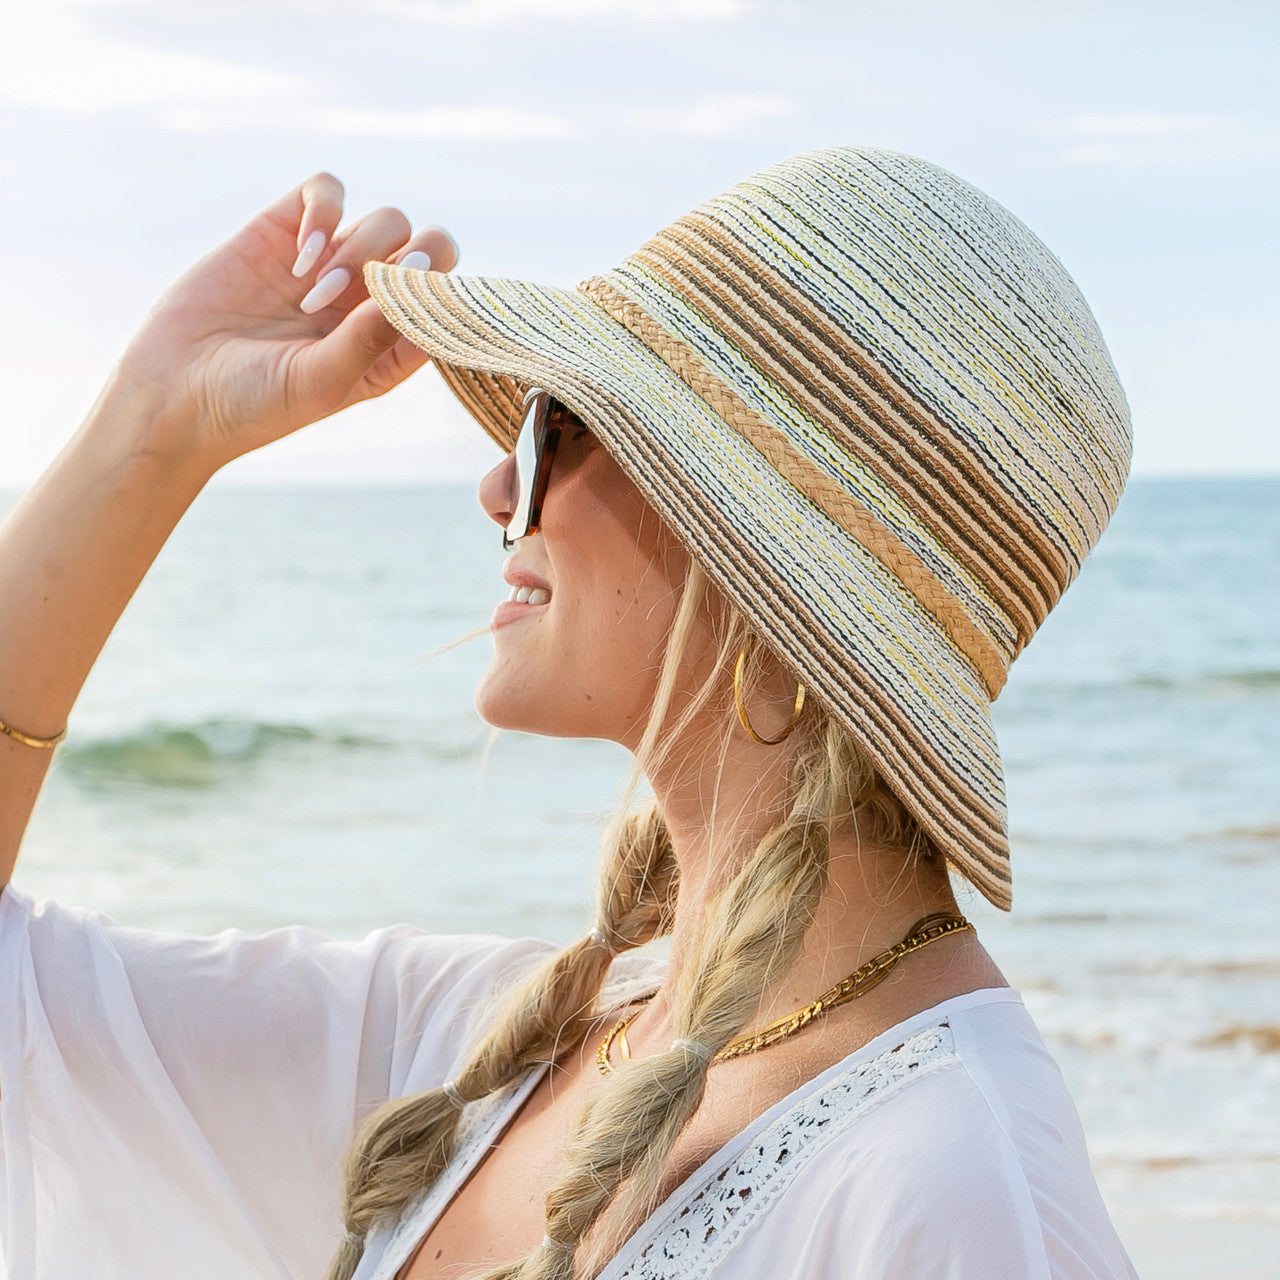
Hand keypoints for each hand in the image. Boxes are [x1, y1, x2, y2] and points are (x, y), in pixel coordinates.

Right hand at [111, 173, 458, 470]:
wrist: (173, 391)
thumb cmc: (253, 404)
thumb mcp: (318, 383)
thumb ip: (367, 342)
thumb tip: (416, 295)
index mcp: (393, 345)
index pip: (447, 301)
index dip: (441, 291)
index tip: (407, 299)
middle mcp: (370, 302)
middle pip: (429, 248)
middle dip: (408, 257)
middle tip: (365, 287)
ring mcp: (331, 263)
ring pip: (387, 220)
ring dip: (357, 248)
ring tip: (312, 295)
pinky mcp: (284, 231)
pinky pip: (327, 191)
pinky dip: (322, 211)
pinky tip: (298, 257)